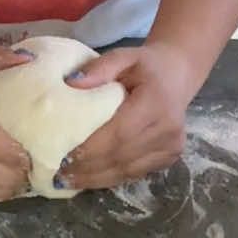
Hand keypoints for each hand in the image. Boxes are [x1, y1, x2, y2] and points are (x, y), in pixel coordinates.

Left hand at [56, 42, 196, 192]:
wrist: (178, 74)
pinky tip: (90, 178)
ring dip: (96, 178)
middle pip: (122, 156)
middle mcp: (168, 128)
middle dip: (88, 168)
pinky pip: (135, 173)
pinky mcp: (170, 157)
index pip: (120, 132)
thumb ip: (99, 68)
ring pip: (127, 170)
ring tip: (68, 180)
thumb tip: (70, 83)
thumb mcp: (124, 56)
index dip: (92, 148)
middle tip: (59, 173)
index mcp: (157, 102)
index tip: (64, 155)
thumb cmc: (146, 65)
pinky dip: (110, 177)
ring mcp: (171, 146)